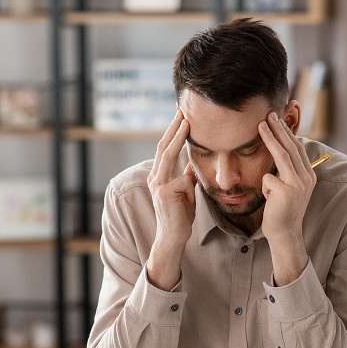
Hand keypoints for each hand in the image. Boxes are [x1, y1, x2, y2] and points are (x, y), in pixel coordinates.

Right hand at [145, 110, 196, 289]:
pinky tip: (192, 190)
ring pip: (168, 156)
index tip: (183, 117)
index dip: (173, 132)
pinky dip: (190, 182)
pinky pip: (182, 179)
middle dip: (174, 128)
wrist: (173, 237)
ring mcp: (157, 184)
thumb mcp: (185, 191)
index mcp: (158, 175)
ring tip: (186, 123)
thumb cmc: (180, 215)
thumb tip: (192, 164)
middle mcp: (154, 177)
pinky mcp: (164, 193)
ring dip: (177, 137)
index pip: (165, 148)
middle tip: (183, 111)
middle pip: (163, 146)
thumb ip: (186, 176)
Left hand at [259, 111, 314, 284]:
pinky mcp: (285, 192)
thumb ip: (287, 171)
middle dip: (279, 129)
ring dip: (270, 138)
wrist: (284, 234)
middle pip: (291, 147)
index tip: (278, 119)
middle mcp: (306, 178)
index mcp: (309, 176)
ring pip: (281, 155)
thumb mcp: (289, 188)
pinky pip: (268, 178)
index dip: (287, 132)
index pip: (298, 148)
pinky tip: (269, 199)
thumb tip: (277, 150)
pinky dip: (264, 187)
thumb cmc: (282, 210)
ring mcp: (297, 185)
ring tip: (260, 124)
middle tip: (269, 114)